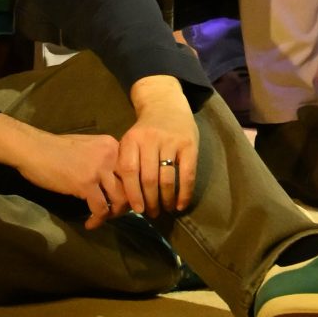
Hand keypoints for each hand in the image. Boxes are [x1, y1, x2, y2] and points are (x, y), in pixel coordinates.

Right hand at [0, 115, 129, 230]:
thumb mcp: (88, 149)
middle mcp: (110, 155)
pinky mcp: (86, 184)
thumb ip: (104, 161)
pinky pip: (101, 209)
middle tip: (114, 214)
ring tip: (101, 218)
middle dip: (125, 204)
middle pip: (130, 186)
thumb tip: (114, 183)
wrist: (34, 149)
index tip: (124, 201)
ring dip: (112, 214)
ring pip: (119, 199)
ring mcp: (99, 169)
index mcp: (112, 145)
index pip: (132, 170)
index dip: (131, 189)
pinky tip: (89, 223)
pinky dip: (97, 220)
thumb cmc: (56, 150)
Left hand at [118, 74, 198, 214]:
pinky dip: (184, 193)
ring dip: (166, 200)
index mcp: (132, 139)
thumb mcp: (131, 140)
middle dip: (151, 202)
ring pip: (167, 179)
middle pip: (149, 179)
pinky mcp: (189, 144)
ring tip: (166, 208)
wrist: (165, 103)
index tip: (138, 210)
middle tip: (152, 213)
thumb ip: (129, 163)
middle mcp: (150, 139)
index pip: (130, 171)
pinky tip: (181, 204)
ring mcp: (171, 141)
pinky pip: (187, 174)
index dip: (133, 194)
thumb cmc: (146, 130)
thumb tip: (129, 200)